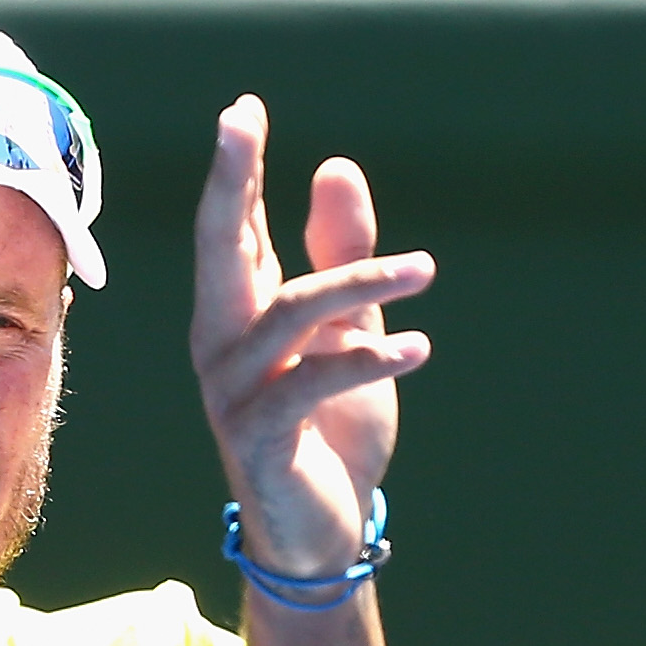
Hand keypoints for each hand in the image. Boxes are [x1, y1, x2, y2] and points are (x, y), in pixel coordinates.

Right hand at [190, 94, 434, 580]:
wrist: (322, 536)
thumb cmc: (332, 432)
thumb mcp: (351, 334)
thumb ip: (344, 259)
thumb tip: (336, 166)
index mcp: (238, 314)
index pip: (233, 228)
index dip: (238, 170)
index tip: (245, 109)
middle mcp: (221, 344)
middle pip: (219, 248)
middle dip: (230, 182)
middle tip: (241, 122)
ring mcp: (232, 391)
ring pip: (288, 311)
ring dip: (360, 283)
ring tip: (425, 270)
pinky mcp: (257, 437)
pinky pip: (310, 382)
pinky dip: (367, 361)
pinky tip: (417, 347)